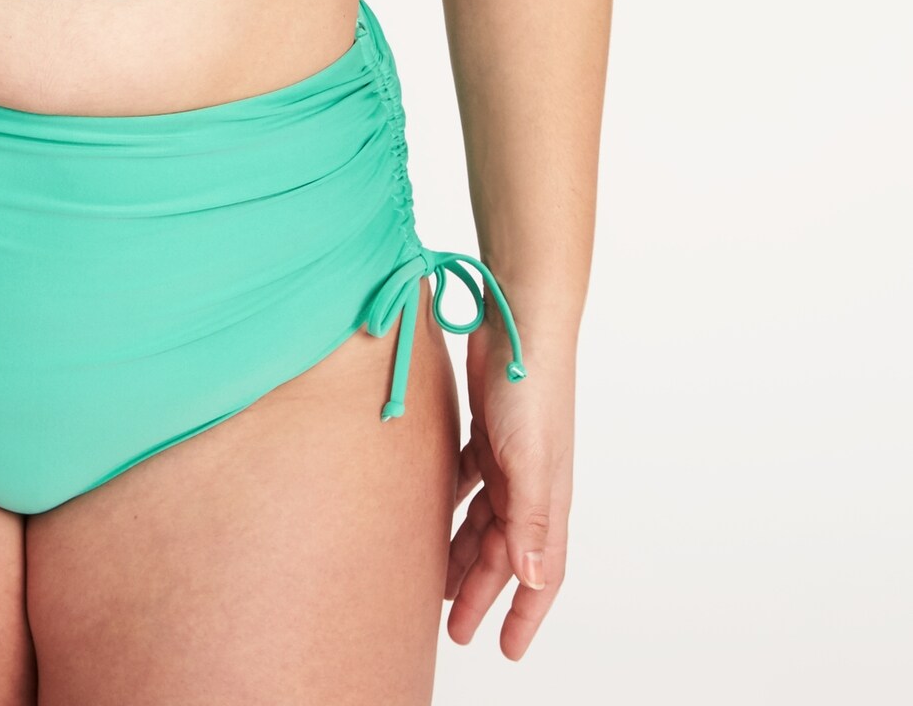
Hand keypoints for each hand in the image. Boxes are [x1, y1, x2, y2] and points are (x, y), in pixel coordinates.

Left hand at [445, 319, 574, 658]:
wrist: (517, 322)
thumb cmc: (530, 389)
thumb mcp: (529, 461)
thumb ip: (530, 521)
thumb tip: (533, 580)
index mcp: (546, 499)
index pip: (541, 574)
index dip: (526, 615)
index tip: (506, 650)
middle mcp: (529, 484)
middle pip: (502, 554)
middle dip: (480, 593)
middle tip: (454, 630)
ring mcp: (507, 458)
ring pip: (481, 521)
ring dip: (461, 552)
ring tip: (435, 584)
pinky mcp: (485, 431)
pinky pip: (466, 482)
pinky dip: (450, 503)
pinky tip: (425, 515)